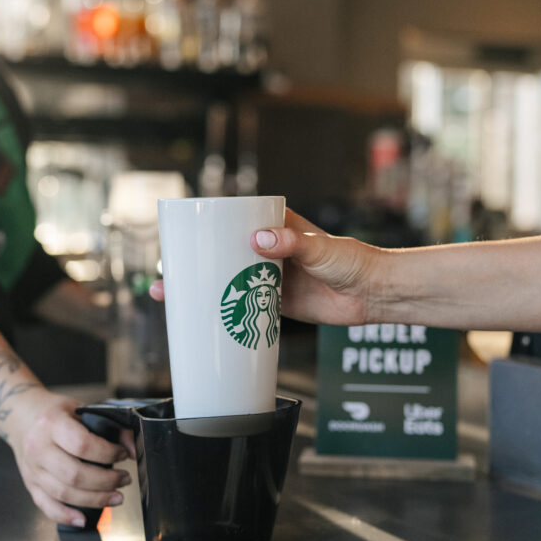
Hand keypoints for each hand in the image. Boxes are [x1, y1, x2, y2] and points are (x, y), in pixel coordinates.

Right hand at [8, 388, 135, 527]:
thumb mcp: (80, 409)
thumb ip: (109, 426)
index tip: (123, 454)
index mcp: (52, 424)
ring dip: (94, 500)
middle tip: (124, 479)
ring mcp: (32, 469)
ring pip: (64, 493)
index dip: (108, 453)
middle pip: (75, 474)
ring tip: (116, 496)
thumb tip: (133, 448)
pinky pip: (47, 505)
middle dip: (106, 481)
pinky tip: (83, 519)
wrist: (21, 416)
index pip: (82, 444)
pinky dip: (65, 516)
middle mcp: (38, 448)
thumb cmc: (53, 413)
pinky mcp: (30, 484)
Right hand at [149, 208, 381, 325]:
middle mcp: (267, 248)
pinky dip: (223, 311)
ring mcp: (269, 275)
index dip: (202, 230)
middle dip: (191, 264)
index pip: (230, 222)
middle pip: (220, 254)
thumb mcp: (320, 248)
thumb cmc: (354, 261)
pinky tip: (201, 318)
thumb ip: (291, 243)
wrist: (375, 294)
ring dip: (201, 289)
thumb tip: (259, 240)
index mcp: (274, 225)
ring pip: (226, 280)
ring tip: (172, 297)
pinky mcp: (275, 300)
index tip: (178, 239)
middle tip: (165, 275)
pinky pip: (243, 304)